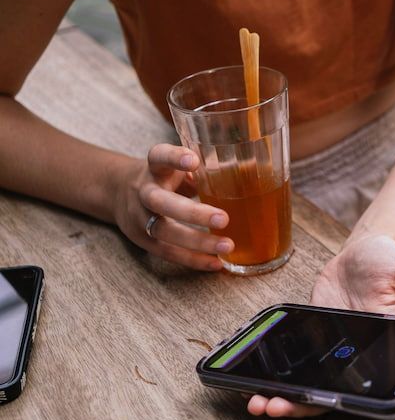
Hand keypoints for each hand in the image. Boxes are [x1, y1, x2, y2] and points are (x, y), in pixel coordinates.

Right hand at [112, 144, 231, 269]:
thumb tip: (252, 168)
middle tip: (224, 218)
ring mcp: (139, 217)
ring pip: (164, 231)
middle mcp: (143, 191)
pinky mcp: (142, 239)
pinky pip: (167, 252)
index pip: (158, 156)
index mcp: (154, 168)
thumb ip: (202, 169)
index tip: (194, 160)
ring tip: (227, 245)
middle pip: (161, 202)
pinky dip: (193, 259)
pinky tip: (216, 262)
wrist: (118, 192)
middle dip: (192, 213)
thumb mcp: (175, 167)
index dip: (173, 158)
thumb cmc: (163, 178)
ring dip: (197, 241)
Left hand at [247, 234, 394, 417]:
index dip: (341, 401)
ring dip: (284, 397)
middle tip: (274, 406)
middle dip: (301, 406)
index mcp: (387, 349)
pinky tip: (256, 378)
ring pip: (310, 384)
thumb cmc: (393, 262)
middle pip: (332, 393)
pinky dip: (276, 374)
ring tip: (258, 401)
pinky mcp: (314, 336)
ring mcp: (335, 348)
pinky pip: (296, 362)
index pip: (366, 388)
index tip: (318, 403)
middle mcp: (360, 356)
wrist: (366, 248)